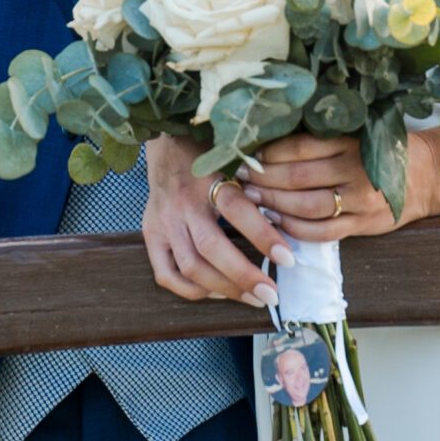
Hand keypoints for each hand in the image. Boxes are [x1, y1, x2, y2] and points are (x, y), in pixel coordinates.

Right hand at [144, 134, 289, 307]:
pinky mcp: (150, 236)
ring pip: (191, 266)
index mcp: (206, 178)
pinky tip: (217, 292)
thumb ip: (255, 186)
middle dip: (244, 276)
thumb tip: (289, 221)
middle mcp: (182, 202)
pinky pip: (167, 275)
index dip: (262, 235)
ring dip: (224, 288)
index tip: (287, 259)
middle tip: (272, 294)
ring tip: (253, 298)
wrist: (167, 142)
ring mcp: (163, 222)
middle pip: (210, 247)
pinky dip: (193, 290)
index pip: (236, 208)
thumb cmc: (211, 154)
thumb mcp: (233, 160)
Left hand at [235, 131, 432, 240]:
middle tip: (242, 177)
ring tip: (253, 199)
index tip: (249, 153)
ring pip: (307, 206)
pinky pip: (322, 232)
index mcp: (352, 142)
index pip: (302, 147)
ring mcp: (360, 201)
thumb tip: (270, 138)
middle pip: (299, 177)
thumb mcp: (359, 133)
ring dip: (274, 203)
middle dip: (264, 178)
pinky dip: (294, 228)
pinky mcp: (363, 225)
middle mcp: (356, 170)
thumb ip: (324, 138)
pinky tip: (276, 222)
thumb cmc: (384, 149)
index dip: (270, 152)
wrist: (427, 176)